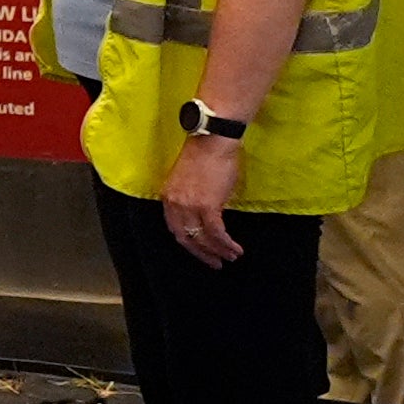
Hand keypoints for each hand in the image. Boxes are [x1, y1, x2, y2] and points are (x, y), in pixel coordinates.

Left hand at [162, 137, 245, 267]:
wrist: (214, 141)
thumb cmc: (207, 156)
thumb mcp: (191, 181)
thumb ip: (192, 201)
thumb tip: (206, 218)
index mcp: (168, 197)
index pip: (174, 229)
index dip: (189, 244)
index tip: (201, 252)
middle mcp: (174, 203)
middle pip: (186, 238)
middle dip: (202, 254)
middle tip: (215, 263)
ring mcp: (189, 206)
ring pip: (203, 238)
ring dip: (219, 251)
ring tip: (231, 257)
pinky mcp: (207, 206)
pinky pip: (216, 233)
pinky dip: (226, 244)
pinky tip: (235, 249)